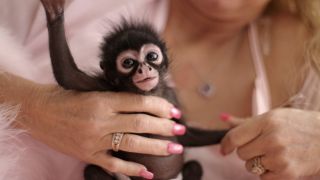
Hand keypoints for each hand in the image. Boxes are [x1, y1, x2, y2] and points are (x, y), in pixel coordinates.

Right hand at [1, 73, 183, 177]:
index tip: (174, 111)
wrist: (38, 111)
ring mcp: (94, 140)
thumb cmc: (65, 97)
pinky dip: (131, 171)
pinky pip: (113, 165)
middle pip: (140, 123)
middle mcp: (101, 120)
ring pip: (132, 144)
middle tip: (180, 129)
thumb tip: (144, 104)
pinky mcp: (88, 154)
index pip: (139, 103)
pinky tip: (147, 173)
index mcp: (103, 100)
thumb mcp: (92, 90)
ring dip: (156, 147)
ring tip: (174, 148)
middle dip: (164, 127)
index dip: (160, 106)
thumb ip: (116, 98)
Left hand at [220, 108, 319, 179]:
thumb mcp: (274, 117)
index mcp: (267, 121)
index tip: (224, 149)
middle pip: (241, 153)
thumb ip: (246, 122)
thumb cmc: (299, 125)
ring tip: (275, 153)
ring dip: (258, 162)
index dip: (226, 144)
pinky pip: (263, 178)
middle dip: (249, 151)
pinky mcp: (287, 173)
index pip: (235, 136)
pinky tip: (282, 163)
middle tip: (263, 146)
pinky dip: (269, 173)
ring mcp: (279, 157)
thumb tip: (222, 118)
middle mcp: (272, 138)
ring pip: (250, 166)